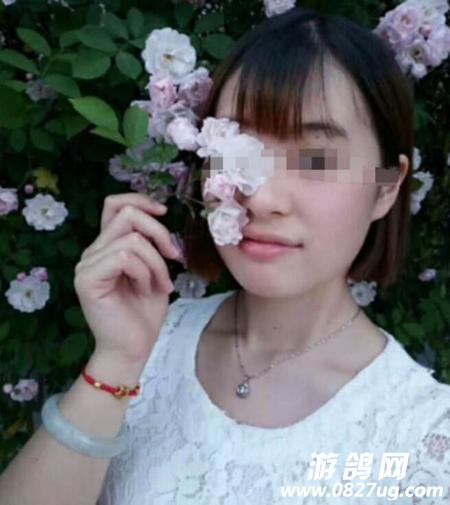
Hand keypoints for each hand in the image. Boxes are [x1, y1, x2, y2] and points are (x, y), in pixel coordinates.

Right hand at [74, 193, 180, 364]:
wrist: (133, 349)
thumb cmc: (144, 313)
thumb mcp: (154, 270)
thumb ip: (150, 244)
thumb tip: (157, 215)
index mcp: (107, 247)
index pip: (114, 205)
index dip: (140, 200)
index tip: (164, 212)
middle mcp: (93, 252)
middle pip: (127, 215)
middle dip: (159, 233)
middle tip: (174, 257)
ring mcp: (87, 264)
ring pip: (132, 239)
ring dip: (156, 262)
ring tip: (160, 285)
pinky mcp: (87, 279)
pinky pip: (124, 257)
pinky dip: (145, 272)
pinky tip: (146, 290)